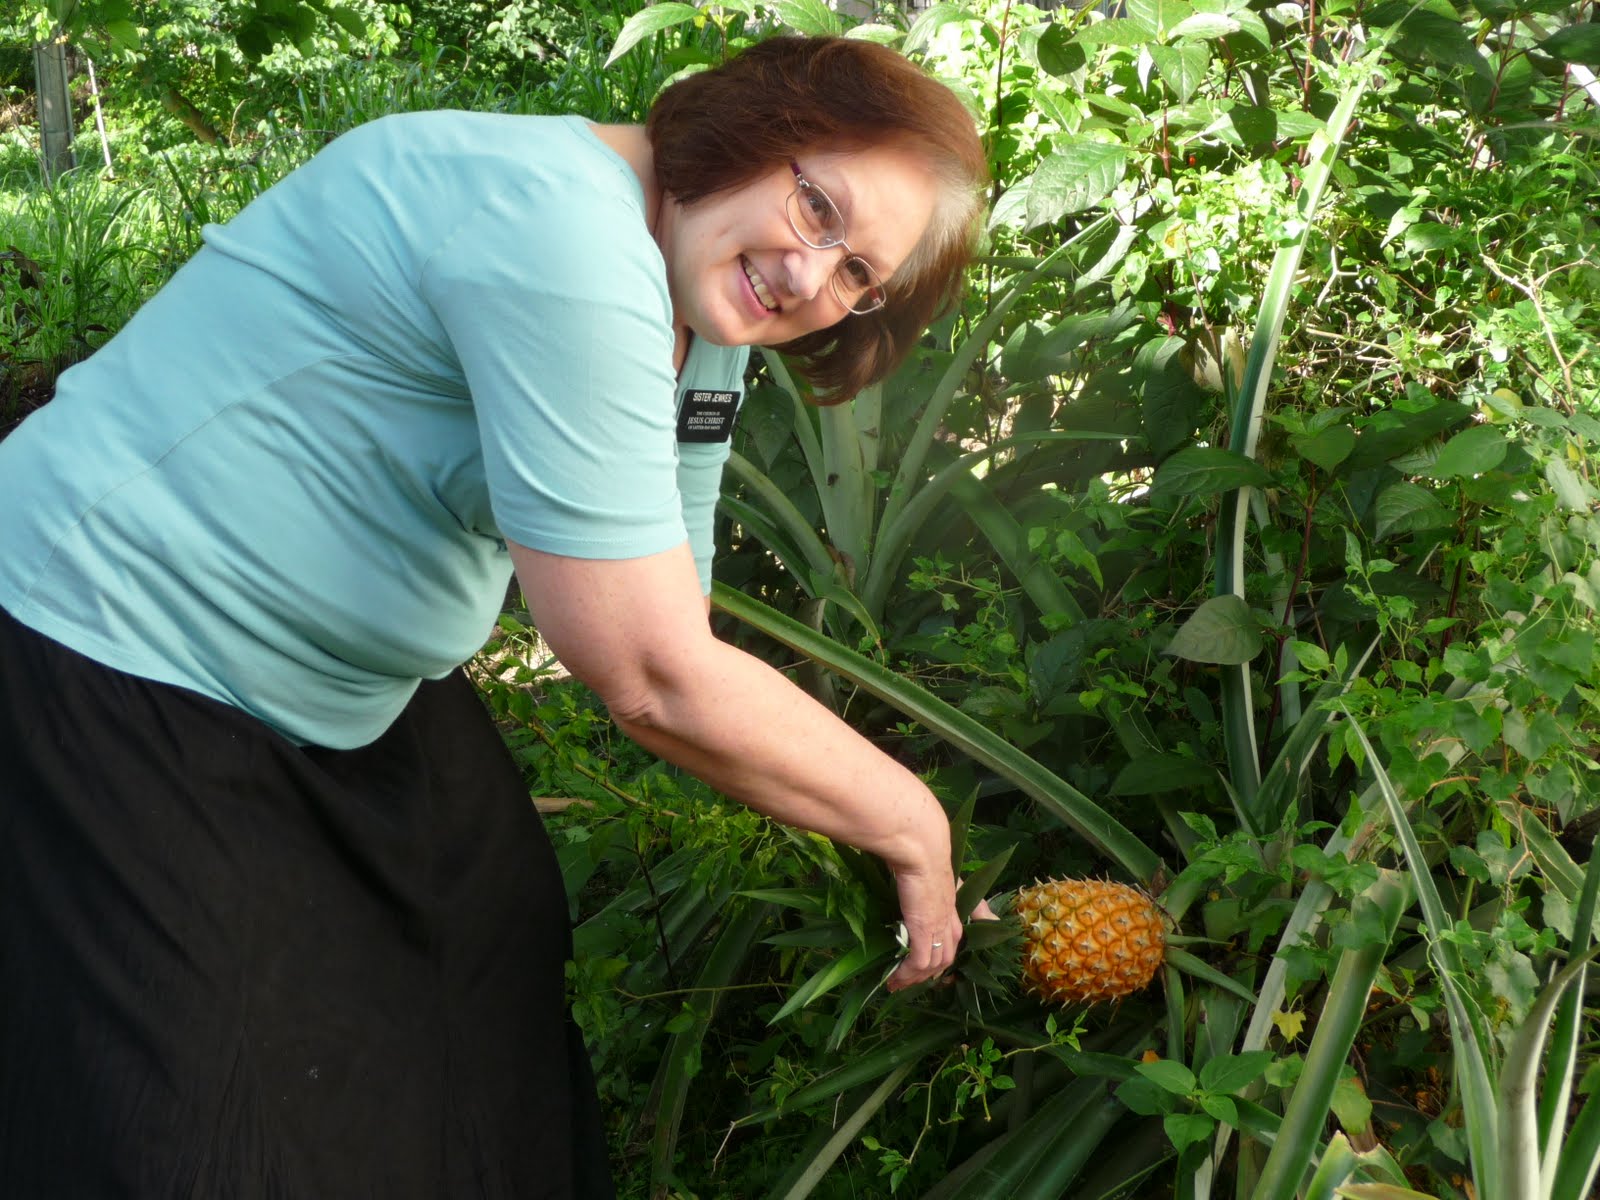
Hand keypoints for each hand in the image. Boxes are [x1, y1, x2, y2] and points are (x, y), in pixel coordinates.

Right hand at [886, 859, 960, 992]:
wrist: (920, 846)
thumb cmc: (922, 852)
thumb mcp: (931, 866)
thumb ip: (939, 880)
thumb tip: (973, 901)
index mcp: (953, 905)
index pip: (956, 938)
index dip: (945, 955)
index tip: (931, 969)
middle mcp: (950, 919)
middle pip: (946, 957)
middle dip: (928, 974)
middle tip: (907, 981)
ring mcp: (939, 926)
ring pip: (933, 964)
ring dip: (914, 977)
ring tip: (895, 984)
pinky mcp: (925, 930)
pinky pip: (919, 962)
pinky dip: (907, 973)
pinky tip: (894, 977)